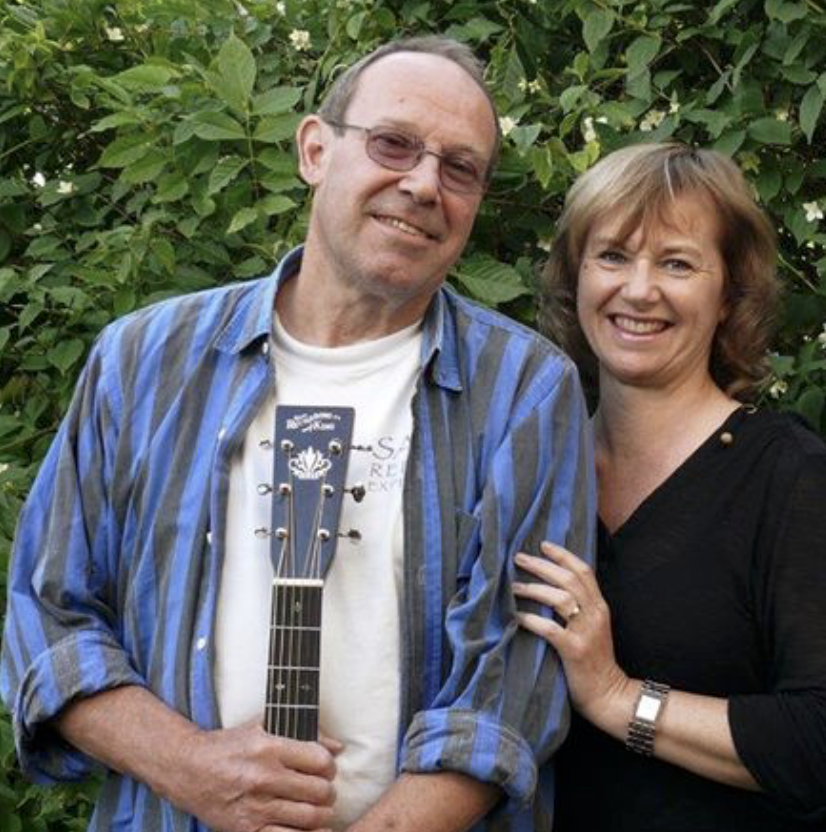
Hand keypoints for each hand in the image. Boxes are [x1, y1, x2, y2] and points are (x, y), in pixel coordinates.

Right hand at [162, 722, 340, 831]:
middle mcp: (265, 777)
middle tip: (324, 791)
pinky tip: (311, 829)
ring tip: (318, 809)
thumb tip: (338, 747)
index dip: (329, 766)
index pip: (320, 761)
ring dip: (322, 815)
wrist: (188, 770)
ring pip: (310, 817)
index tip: (326, 769)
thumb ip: (302, 733)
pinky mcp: (248, 830)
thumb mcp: (263, 726)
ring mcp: (256, 807)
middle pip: (319, 791)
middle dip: (328, 792)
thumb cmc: (229, 745)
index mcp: (270, 748)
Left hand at [513, 541, 630, 726]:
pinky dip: (532, 619)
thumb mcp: (593, 629)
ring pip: (559, 598)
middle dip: (541, 565)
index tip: (543, 544)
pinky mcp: (575, 650)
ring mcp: (586, 632)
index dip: (563, 555)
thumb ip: (579, 609)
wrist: (610, 696)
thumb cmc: (595, 662)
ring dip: (533, 589)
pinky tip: (517, 616)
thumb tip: (550, 589)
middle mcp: (595, 615)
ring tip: (512, 586)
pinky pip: (550, 629)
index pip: (583, 571)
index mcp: (600, 607)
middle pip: (568, 579)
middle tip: (519, 558)